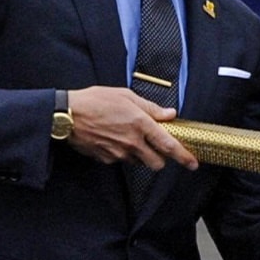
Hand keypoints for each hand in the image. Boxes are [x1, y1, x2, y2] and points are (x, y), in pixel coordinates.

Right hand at [66, 87, 198, 171]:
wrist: (66, 114)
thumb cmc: (95, 101)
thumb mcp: (126, 96)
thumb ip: (150, 108)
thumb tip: (170, 115)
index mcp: (140, 124)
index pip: (169, 146)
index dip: (184, 157)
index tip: (193, 163)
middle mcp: (132, 142)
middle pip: (157, 164)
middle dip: (160, 159)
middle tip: (155, 148)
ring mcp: (119, 153)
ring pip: (139, 163)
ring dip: (140, 155)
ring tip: (128, 138)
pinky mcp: (106, 159)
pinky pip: (121, 160)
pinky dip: (121, 154)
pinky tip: (112, 139)